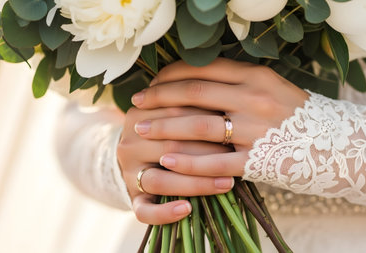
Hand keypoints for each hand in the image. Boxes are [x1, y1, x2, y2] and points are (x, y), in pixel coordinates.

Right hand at [118, 106, 232, 224]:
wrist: (141, 154)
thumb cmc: (172, 130)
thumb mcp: (177, 112)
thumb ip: (196, 106)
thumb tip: (234, 104)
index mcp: (141, 114)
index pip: (175, 113)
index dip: (207, 118)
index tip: (235, 122)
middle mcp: (130, 141)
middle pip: (170, 147)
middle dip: (207, 152)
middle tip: (237, 155)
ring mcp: (128, 171)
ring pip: (160, 180)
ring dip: (195, 183)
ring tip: (226, 183)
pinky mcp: (132, 197)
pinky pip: (144, 210)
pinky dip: (164, 213)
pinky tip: (186, 210)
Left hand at [131, 58, 308, 178]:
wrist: (336, 145)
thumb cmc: (297, 117)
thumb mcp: (270, 89)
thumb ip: (237, 83)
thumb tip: (196, 81)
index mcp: (256, 76)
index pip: (203, 69)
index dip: (171, 75)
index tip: (152, 83)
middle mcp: (255, 98)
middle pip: (195, 92)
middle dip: (159, 96)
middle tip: (137, 103)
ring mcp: (256, 129)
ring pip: (199, 125)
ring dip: (165, 126)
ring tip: (141, 128)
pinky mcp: (258, 160)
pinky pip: (215, 161)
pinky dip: (188, 162)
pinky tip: (167, 162)